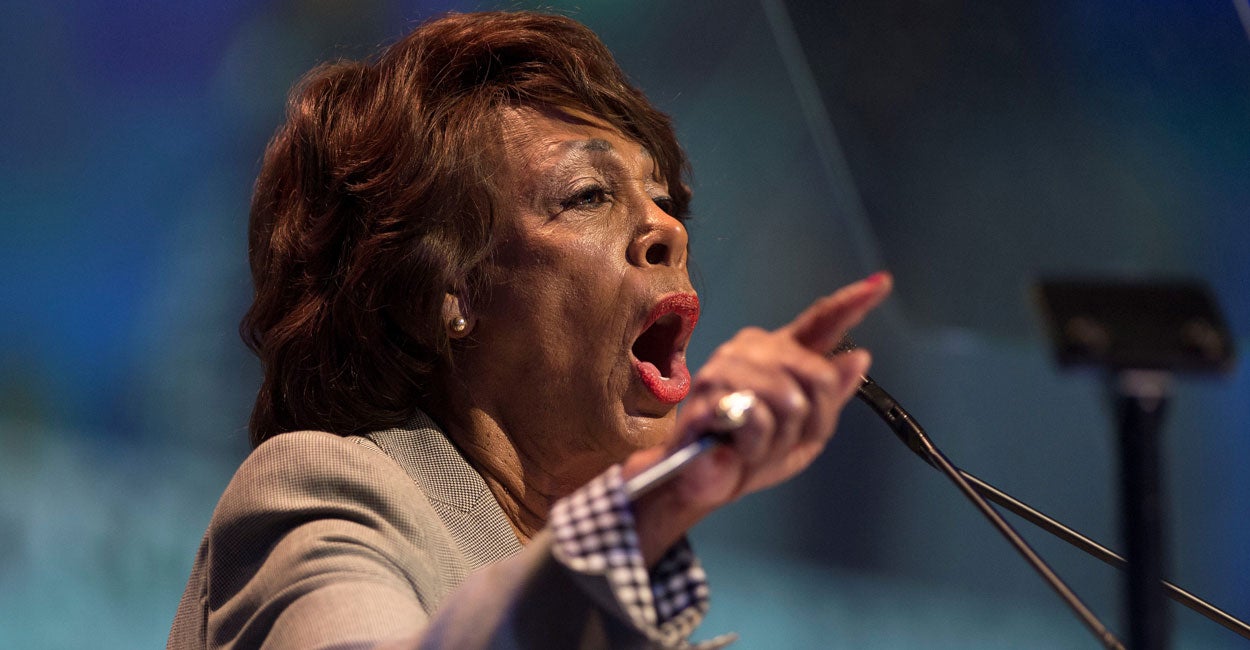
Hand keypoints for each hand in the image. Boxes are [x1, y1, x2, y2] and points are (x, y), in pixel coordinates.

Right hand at [624, 272, 891, 561]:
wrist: (702, 484)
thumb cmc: (749, 452)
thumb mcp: (806, 432)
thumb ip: (832, 394)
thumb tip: (860, 356)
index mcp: (780, 353)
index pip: (820, 321)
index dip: (853, 301)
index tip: (882, 282)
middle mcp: (753, 348)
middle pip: (819, 375)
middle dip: (813, 420)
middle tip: (783, 439)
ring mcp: (727, 366)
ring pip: (791, 400)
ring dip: (780, 437)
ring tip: (754, 444)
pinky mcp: (709, 392)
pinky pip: (758, 416)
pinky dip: (755, 443)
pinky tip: (736, 445)